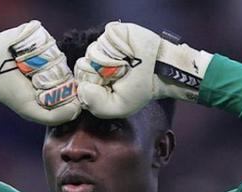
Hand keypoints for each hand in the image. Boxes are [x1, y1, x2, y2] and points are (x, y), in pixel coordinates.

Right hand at [0, 20, 80, 125]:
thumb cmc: (8, 90)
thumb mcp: (29, 110)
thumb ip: (53, 116)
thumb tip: (77, 108)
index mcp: (57, 84)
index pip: (73, 88)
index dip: (66, 91)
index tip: (47, 92)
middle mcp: (56, 66)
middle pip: (69, 71)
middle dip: (52, 78)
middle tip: (32, 80)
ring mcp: (49, 50)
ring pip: (59, 56)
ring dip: (42, 64)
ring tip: (26, 68)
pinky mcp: (40, 37)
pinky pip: (48, 42)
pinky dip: (36, 49)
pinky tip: (23, 56)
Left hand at [74, 21, 213, 118]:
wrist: (162, 72)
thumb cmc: (140, 90)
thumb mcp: (116, 108)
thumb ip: (94, 105)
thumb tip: (82, 87)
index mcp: (94, 81)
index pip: (79, 83)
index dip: (91, 89)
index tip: (108, 90)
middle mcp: (95, 63)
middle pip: (81, 68)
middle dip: (98, 77)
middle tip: (117, 78)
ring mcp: (102, 47)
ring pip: (90, 54)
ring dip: (109, 64)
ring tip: (124, 66)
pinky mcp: (111, 34)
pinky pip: (102, 41)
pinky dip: (114, 50)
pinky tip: (125, 55)